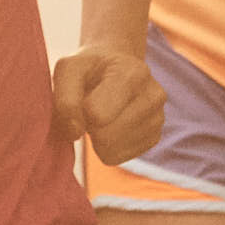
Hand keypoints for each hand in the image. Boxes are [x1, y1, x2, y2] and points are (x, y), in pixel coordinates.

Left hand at [51, 43, 167, 165]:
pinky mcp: (154, 137)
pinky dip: (106, 146)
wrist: (115, 66)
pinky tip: (110, 125)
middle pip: (105, 136)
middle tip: (89, 106)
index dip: (79, 113)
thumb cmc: (88, 69)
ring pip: (111, 149)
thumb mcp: (67, 70)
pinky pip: (117, 157)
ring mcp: (158, 118)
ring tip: (101, 114)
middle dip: (88, 125)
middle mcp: (153, 95)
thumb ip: (65, 99)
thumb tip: (75, 132)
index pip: (98, 114)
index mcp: (132, 73)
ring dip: (96, 136)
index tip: (80, 99)